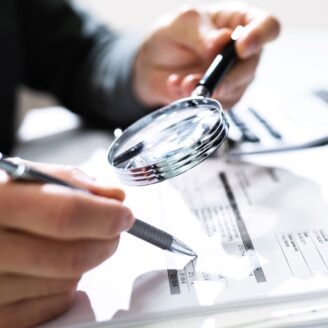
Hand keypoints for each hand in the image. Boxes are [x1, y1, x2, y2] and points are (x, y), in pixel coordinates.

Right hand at [0, 162, 133, 326]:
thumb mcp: (25, 176)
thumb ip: (70, 181)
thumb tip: (114, 197)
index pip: (66, 215)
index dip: (106, 216)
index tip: (123, 215)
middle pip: (71, 257)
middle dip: (106, 242)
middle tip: (112, 228)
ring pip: (67, 283)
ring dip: (85, 261)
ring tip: (69, 242)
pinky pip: (54, 305)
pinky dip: (66, 285)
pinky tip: (52, 265)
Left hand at [133, 2, 279, 108]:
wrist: (151, 64)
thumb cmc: (171, 36)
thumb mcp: (182, 23)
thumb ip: (202, 32)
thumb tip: (222, 43)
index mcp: (239, 23)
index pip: (267, 27)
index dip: (260, 37)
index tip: (242, 48)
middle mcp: (240, 53)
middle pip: (252, 66)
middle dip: (228, 76)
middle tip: (205, 77)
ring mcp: (232, 78)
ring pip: (234, 89)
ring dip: (208, 89)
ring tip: (184, 82)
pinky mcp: (219, 98)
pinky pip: (215, 105)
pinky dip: (195, 98)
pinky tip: (178, 86)